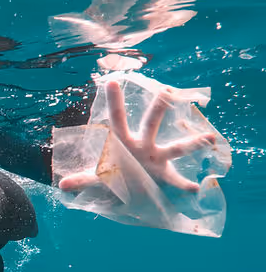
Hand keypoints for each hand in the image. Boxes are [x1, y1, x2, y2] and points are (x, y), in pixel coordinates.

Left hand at [59, 80, 215, 193]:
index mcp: (122, 142)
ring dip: (192, 144)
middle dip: (159, 108)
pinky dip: (184, 185)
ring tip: (209, 138)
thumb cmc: (114, 174)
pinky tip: (194, 188)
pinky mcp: (165, 176)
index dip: (114, 102)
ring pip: (176, 148)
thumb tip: (61, 185)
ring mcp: (157, 158)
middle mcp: (143, 145)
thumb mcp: (97, 178)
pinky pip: (176, 180)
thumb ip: (82, 180)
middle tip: (167, 91)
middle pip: (151, 123)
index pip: (117, 118)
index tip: (111, 82)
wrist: (130, 189)